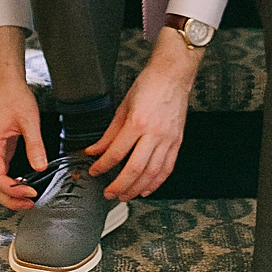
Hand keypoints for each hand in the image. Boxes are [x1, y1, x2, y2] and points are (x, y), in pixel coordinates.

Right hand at [0, 29, 47, 208]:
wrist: (8, 87)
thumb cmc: (16, 99)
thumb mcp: (29, 120)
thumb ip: (35, 144)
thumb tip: (41, 167)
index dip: (14, 190)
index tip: (32, 193)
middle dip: (9, 199)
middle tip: (30, 204)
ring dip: (8, 194)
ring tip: (28, 199)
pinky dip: (9, 184)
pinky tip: (24, 184)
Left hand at [86, 25, 201, 200]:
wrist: (172, 75)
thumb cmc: (149, 85)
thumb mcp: (123, 106)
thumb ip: (109, 133)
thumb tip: (95, 150)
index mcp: (137, 122)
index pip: (116, 152)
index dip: (102, 166)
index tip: (94, 170)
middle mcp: (154, 133)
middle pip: (135, 169)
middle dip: (120, 185)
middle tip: (109, 193)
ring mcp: (168, 139)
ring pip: (152, 173)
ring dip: (137, 188)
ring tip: (125, 196)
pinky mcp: (177, 142)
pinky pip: (167, 168)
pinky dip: (156, 183)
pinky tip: (147, 189)